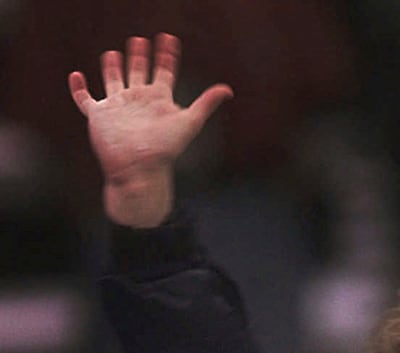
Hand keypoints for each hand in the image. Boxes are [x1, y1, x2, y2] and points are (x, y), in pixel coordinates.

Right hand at [68, 33, 232, 226]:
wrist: (140, 169)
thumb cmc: (165, 149)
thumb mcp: (189, 122)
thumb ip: (206, 104)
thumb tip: (227, 90)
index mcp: (158, 99)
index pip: (164, 71)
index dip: (166, 55)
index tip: (169, 39)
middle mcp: (138, 100)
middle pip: (139, 72)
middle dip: (140, 56)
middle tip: (140, 40)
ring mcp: (118, 107)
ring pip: (114, 81)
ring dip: (113, 68)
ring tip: (113, 53)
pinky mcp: (98, 116)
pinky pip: (84, 99)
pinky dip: (79, 88)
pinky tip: (76, 76)